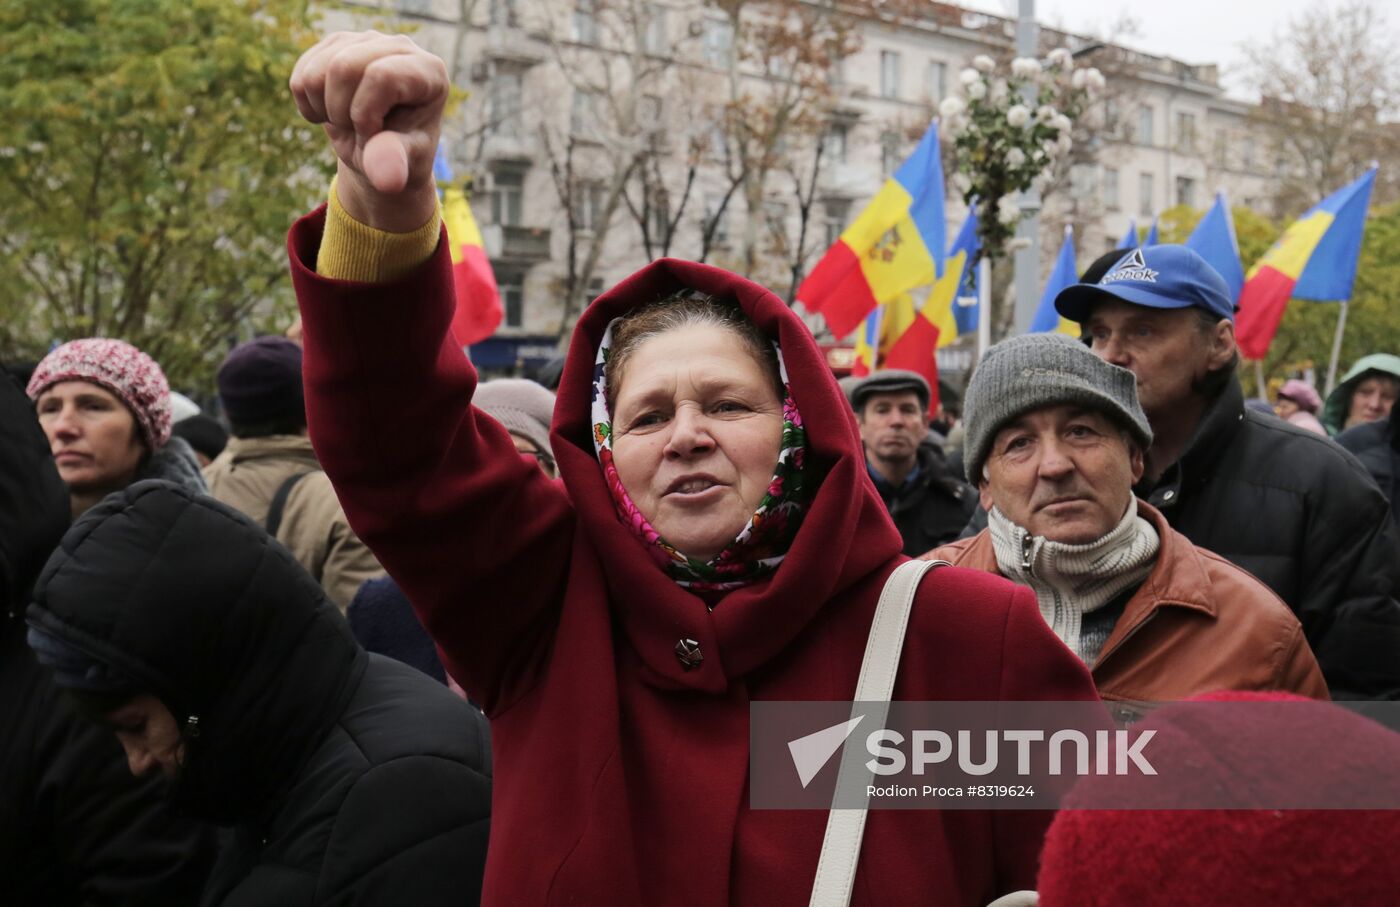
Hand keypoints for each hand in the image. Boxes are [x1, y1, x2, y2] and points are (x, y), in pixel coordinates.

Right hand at [290, 31, 447, 231]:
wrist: (383, 150)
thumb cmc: (402, 154)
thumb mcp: (404, 163)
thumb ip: (395, 163)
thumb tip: (385, 179)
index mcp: (429, 71)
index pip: (381, 76)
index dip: (365, 114)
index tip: (375, 135)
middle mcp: (400, 46)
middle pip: (342, 67)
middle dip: (341, 113)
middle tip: (359, 132)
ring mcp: (366, 40)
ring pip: (315, 72)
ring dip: (324, 110)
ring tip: (349, 122)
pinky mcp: (337, 44)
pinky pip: (301, 76)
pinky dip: (309, 105)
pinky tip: (333, 112)